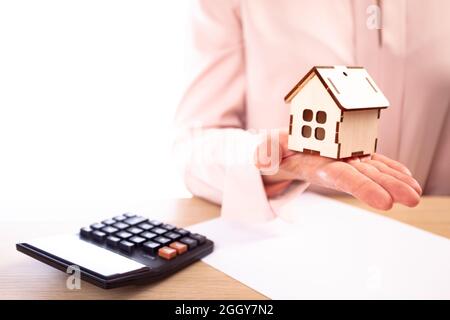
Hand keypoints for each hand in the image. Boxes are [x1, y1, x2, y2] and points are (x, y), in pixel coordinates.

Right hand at [255, 130, 420, 209]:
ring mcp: (343, 160)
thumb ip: (265, 152)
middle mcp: (333, 165)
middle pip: (364, 176)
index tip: (385, 202)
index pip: (341, 177)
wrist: (282, 153)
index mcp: (316, 165)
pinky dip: (389, 167)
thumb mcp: (267, 149)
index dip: (363, 188)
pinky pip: (371, 160)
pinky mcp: (348, 154)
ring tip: (415, 190)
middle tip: (412, 198)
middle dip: (388, 186)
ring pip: (372, 169)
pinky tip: (406, 175)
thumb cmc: (274, 152)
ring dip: (394, 179)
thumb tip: (260, 160)